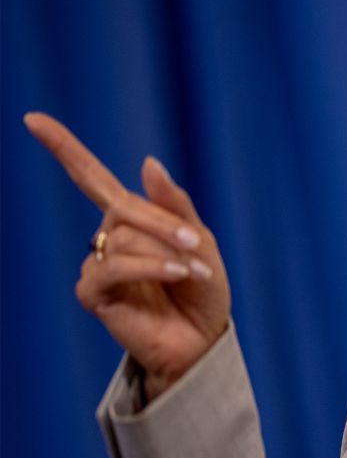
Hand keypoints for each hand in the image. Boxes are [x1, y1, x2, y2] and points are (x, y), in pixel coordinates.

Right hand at [25, 112, 230, 399]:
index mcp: (132, 218)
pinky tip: (175, 274)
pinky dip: (149, 266)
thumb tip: (147, 161)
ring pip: (124, 237)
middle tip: (195, 244)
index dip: (64, 148)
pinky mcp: (93, 293)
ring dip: (165, 251)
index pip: (91, 177)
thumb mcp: (201, 240)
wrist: (203, 338)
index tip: (32, 119)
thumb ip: (174, 204)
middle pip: (124, 207)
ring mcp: (98, 264)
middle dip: (164, 223)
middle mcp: (109, 237)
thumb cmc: (202, 290)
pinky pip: (113, 266)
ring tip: (192, 271)